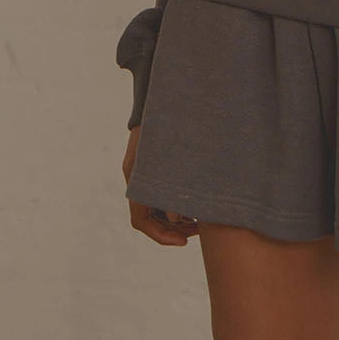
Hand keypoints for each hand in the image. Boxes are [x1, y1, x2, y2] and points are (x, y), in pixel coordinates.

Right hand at [123, 125, 199, 246]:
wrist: (159, 97)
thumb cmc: (165, 122)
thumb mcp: (170, 155)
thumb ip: (173, 185)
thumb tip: (180, 218)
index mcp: (136, 179)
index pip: (141, 221)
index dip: (161, 236)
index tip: (184, 241)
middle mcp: (138, 179)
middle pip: (151, 217)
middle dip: (174, 229)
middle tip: (199, 232)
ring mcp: (146, 173)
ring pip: (159, 207)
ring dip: (178, 217)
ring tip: (202, 219)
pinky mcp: (156, 166)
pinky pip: (163, 192)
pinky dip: (178, 201)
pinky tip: (198, 200)